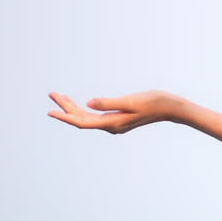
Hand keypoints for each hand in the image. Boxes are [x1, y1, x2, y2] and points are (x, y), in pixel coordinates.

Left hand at [46, 90, 186, 133]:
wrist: (171, 108)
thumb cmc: (154, 102)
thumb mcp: (131, 100)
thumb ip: (108, 103)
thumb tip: (88, 104)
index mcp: (113, 123)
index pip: (83, 122)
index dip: (65, 117)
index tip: (50, 111)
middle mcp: (111, 126)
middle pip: (82, 119)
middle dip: (65, 107)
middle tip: (51, 94)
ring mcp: (114, 123)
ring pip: (87, 117)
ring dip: (73, 107)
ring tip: (59, 96)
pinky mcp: (118, 119)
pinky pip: (95, 116)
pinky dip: (83, 109)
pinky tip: (78, 103)